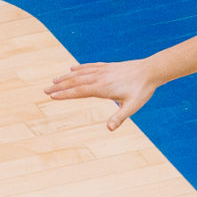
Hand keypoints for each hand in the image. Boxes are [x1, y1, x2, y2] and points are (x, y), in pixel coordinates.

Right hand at [45, 59, 160, 129]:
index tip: (52, 97)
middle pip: (75, 82)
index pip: (79, 92)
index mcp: (102, 88)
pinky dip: (79, 68)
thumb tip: (110, 129)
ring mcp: (103, 71)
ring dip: (66, 77)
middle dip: (59, 87)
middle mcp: (99, 77)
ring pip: (80, 73)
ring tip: (54, 81)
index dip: (65, 94)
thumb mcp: (132, 106)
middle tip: (45, 90)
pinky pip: (89, 67)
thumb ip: (120, 117)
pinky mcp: (107, 67)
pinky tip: (72, 69)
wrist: (150, 70)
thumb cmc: (142, 90)